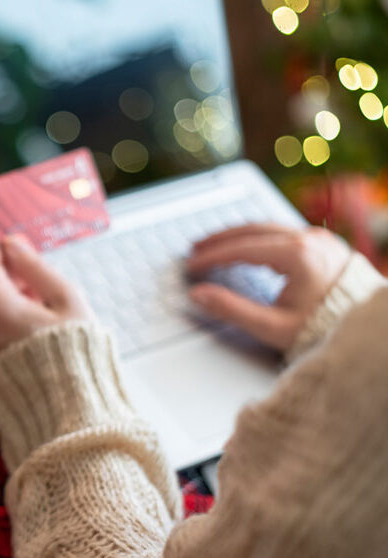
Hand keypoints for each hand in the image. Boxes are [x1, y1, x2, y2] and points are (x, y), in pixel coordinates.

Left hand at [0, 234, 90, 369]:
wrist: (70, 410)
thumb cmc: (77, 355)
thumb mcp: (66, 299)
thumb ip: (35, 267)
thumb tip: (13, 244)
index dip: (4, 253)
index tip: (23, 252)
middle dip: (7, 279)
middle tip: (40, 286)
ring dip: (5, 302)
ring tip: (40, 313)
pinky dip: (0, 324)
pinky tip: (29, 332)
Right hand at [186, 223, 350, 351]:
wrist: (366, 330)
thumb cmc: (324, 329)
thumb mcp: (272, 326)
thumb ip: (231, 310)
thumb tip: (198, 295)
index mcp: (299, 255)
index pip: (242, 248)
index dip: (212, 256)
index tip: (191, 265)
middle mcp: (310, 240)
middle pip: (253, 230)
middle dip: (220, 239)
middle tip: (195, 249)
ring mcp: (319, 239)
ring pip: (268, 227)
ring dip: (238, 234)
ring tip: (215, 244)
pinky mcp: (324, 244)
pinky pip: (283, 232)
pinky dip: (258, 237)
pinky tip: (245, 245)